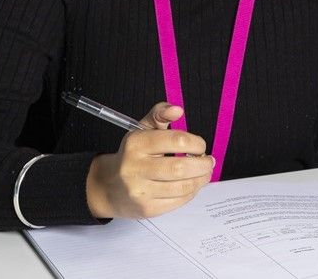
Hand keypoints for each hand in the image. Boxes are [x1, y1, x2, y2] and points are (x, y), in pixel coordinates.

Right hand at [85, 102, 214, 218]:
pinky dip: (191, 192)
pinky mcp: (147, 208)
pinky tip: (192, 185)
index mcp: (136, 144)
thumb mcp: (141, 130)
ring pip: (182, 186)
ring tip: (204, 173)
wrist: (108, 187)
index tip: (200, 146)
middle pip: (181, 167)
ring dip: (201, 179)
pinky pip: (178, 201)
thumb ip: (159, 115)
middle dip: (202, 165)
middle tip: (208, 162)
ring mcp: (140, 190)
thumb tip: (177, 109)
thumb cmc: (131, 156)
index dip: (196, 143)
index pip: (176, 140)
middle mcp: (136, 167)